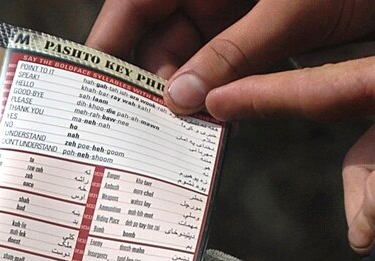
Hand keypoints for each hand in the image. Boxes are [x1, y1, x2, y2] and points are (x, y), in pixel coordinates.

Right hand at [86, 0, 374, 112]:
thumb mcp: (284, 11)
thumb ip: (231, 54)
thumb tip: (180, 99)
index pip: (133, 6)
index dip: (107, 45)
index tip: (90, 87)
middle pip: (158, 37)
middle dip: (152, 81)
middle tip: (142, 128)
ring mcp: (230, 8)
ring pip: (190, 56)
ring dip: (186, 94)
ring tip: (177, 134)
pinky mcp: (255, 29)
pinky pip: (222, 63)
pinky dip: (216, 91)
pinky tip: (209, 122)